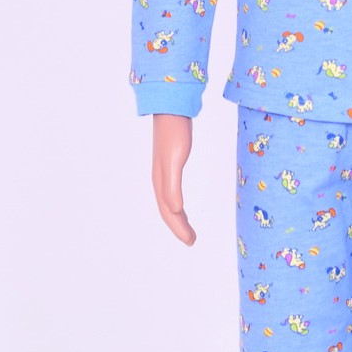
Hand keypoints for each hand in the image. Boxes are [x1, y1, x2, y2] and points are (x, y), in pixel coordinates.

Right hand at [150, 113, 196, 243]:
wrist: (172, 109)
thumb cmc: (174, 133)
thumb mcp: (175, 159)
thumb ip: (172, 186)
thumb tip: (174, 210)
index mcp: (160, 181)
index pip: (168, 212)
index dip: (178, 228)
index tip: (191, 241)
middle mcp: (160, 179)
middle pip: (167, 211)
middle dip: (178, 228)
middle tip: (192, 241)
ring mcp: (164, 172)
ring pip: (169, 203)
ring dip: (178, 219)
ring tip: (189, 231)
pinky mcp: (170, 165)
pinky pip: (172, 192)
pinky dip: (177, 205)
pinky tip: (181, 207)